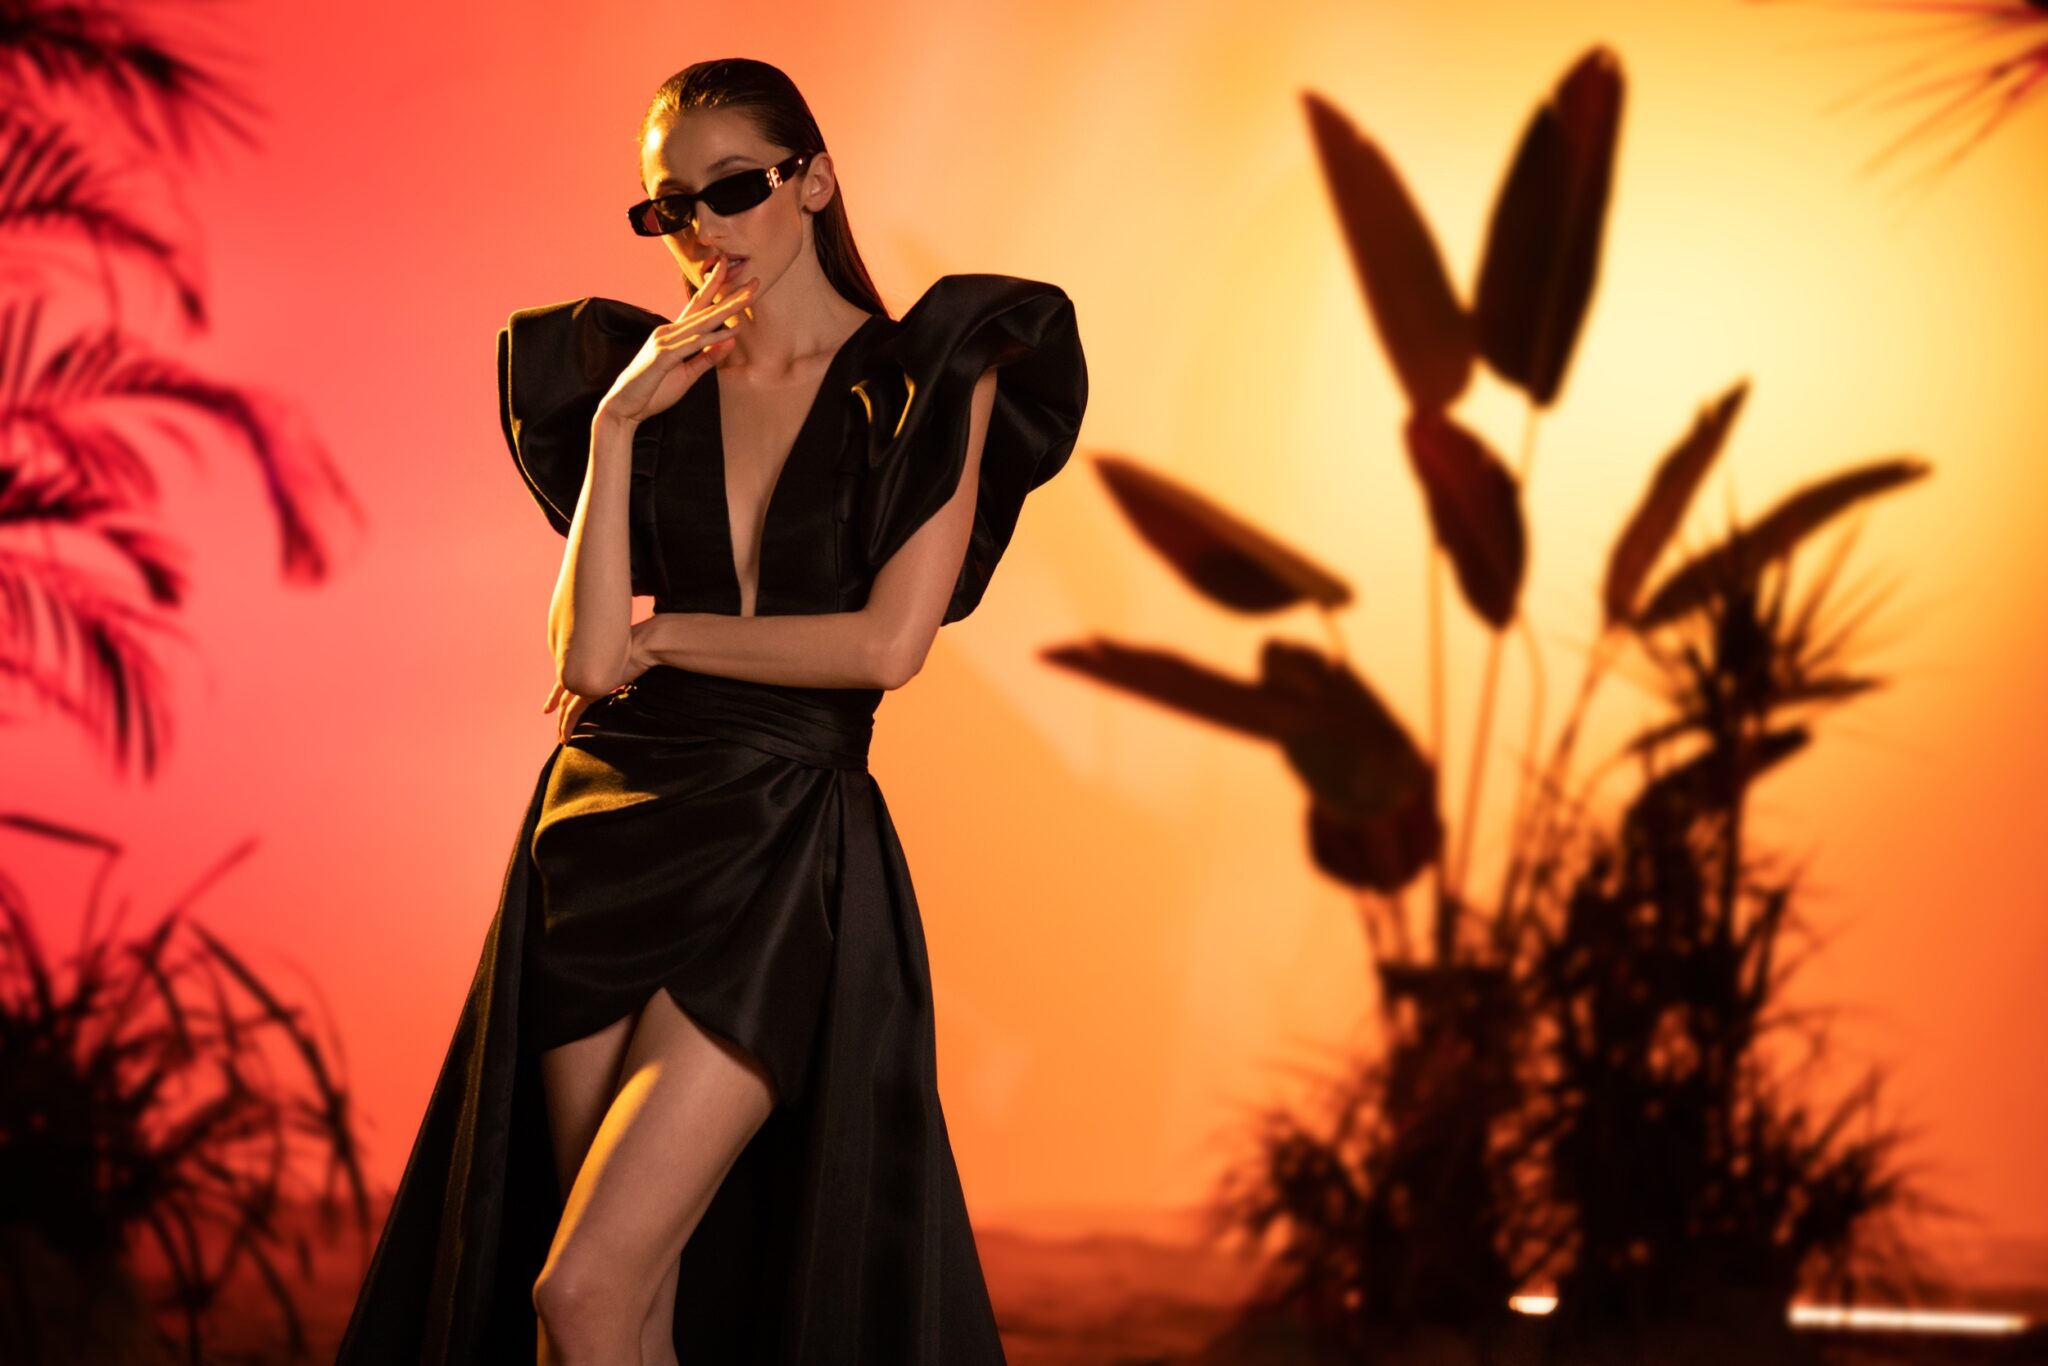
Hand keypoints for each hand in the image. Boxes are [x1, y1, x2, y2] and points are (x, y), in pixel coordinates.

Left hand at [540, 625, 659, 742]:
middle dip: (553, 704)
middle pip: (561, 692)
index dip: (555, 692)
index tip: (549, 704)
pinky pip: (573, 712)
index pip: (564, 680)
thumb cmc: (635, 646)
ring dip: (561, 722)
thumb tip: (617, 667)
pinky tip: (566, 736)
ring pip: (564, 705)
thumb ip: (610, 663)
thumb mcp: (618, 654)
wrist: (640, 646)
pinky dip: (568, 725)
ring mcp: (582, 681)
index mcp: (582, 661)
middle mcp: (578, 671)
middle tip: (547, 712)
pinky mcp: (590, 692)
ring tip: (561, 737)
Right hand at [597, 258, 761, 425]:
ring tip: (749, 297)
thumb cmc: (653, 391)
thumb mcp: (687, 374)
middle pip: (706, 310)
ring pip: (703, 323)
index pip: (700, 308)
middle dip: (731, 295)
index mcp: (675, 334)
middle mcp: (670, 332)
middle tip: (755, 281)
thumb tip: (731, 341)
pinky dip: (713, 338)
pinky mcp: (663, 356)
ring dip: (727, 310)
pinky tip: (731, 332)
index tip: (741, 284)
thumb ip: (707, 357)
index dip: (719, 292)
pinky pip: (693, 345)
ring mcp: (665, 342)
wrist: (624, 407)